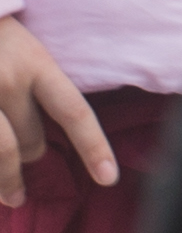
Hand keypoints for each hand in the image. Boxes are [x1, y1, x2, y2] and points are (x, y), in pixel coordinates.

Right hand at [0, 17, 110, 192]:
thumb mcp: (28, 51)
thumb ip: (42, 87)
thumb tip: (49, 140)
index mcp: (36, 65)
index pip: (74, 113)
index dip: (94, 148)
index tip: (109, 178)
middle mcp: (8, 83)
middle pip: (31, 144)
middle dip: (32, 155)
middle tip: (30, 156)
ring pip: (3, 154)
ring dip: (7, 176)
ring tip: (12, 192)